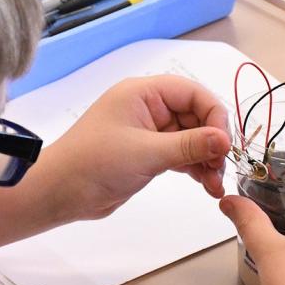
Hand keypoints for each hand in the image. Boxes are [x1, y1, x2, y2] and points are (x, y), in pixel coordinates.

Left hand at [36, 75, 230, 223]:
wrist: (60, 192)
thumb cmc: (94, 164)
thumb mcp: (146, 153)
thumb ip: (189, 145)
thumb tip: (225, 139)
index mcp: (143, 93)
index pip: (192, 93)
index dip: (213, 115)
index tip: (224, 143)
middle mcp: (147, 108)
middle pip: (195, 116)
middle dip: (212, 141)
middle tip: (220, 168)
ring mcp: (148, 131)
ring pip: (191, 138)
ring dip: (206, 159)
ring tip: (214, 184)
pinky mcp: (147, 154)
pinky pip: (180, 154)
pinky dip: (194, 168)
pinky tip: (206, 185)